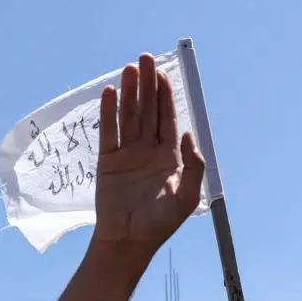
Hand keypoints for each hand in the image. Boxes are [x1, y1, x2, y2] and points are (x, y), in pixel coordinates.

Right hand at [93, 53, 205, 256]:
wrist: (128, 241)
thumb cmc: (159, 224)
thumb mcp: (186, 197)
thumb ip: (192, 166)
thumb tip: (188, 134)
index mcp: (169, 157)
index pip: (167, 119)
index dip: (165, 96)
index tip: (162, 74)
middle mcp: (148, 151)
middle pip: (148, 110)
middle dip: (147, 85)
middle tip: (145, 59)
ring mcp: (127, 155)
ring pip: (128, 116)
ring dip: (129, 93)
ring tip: (129, 69)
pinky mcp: (108, 161)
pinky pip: (108, 132)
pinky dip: (109, 112)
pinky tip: (110, 92)